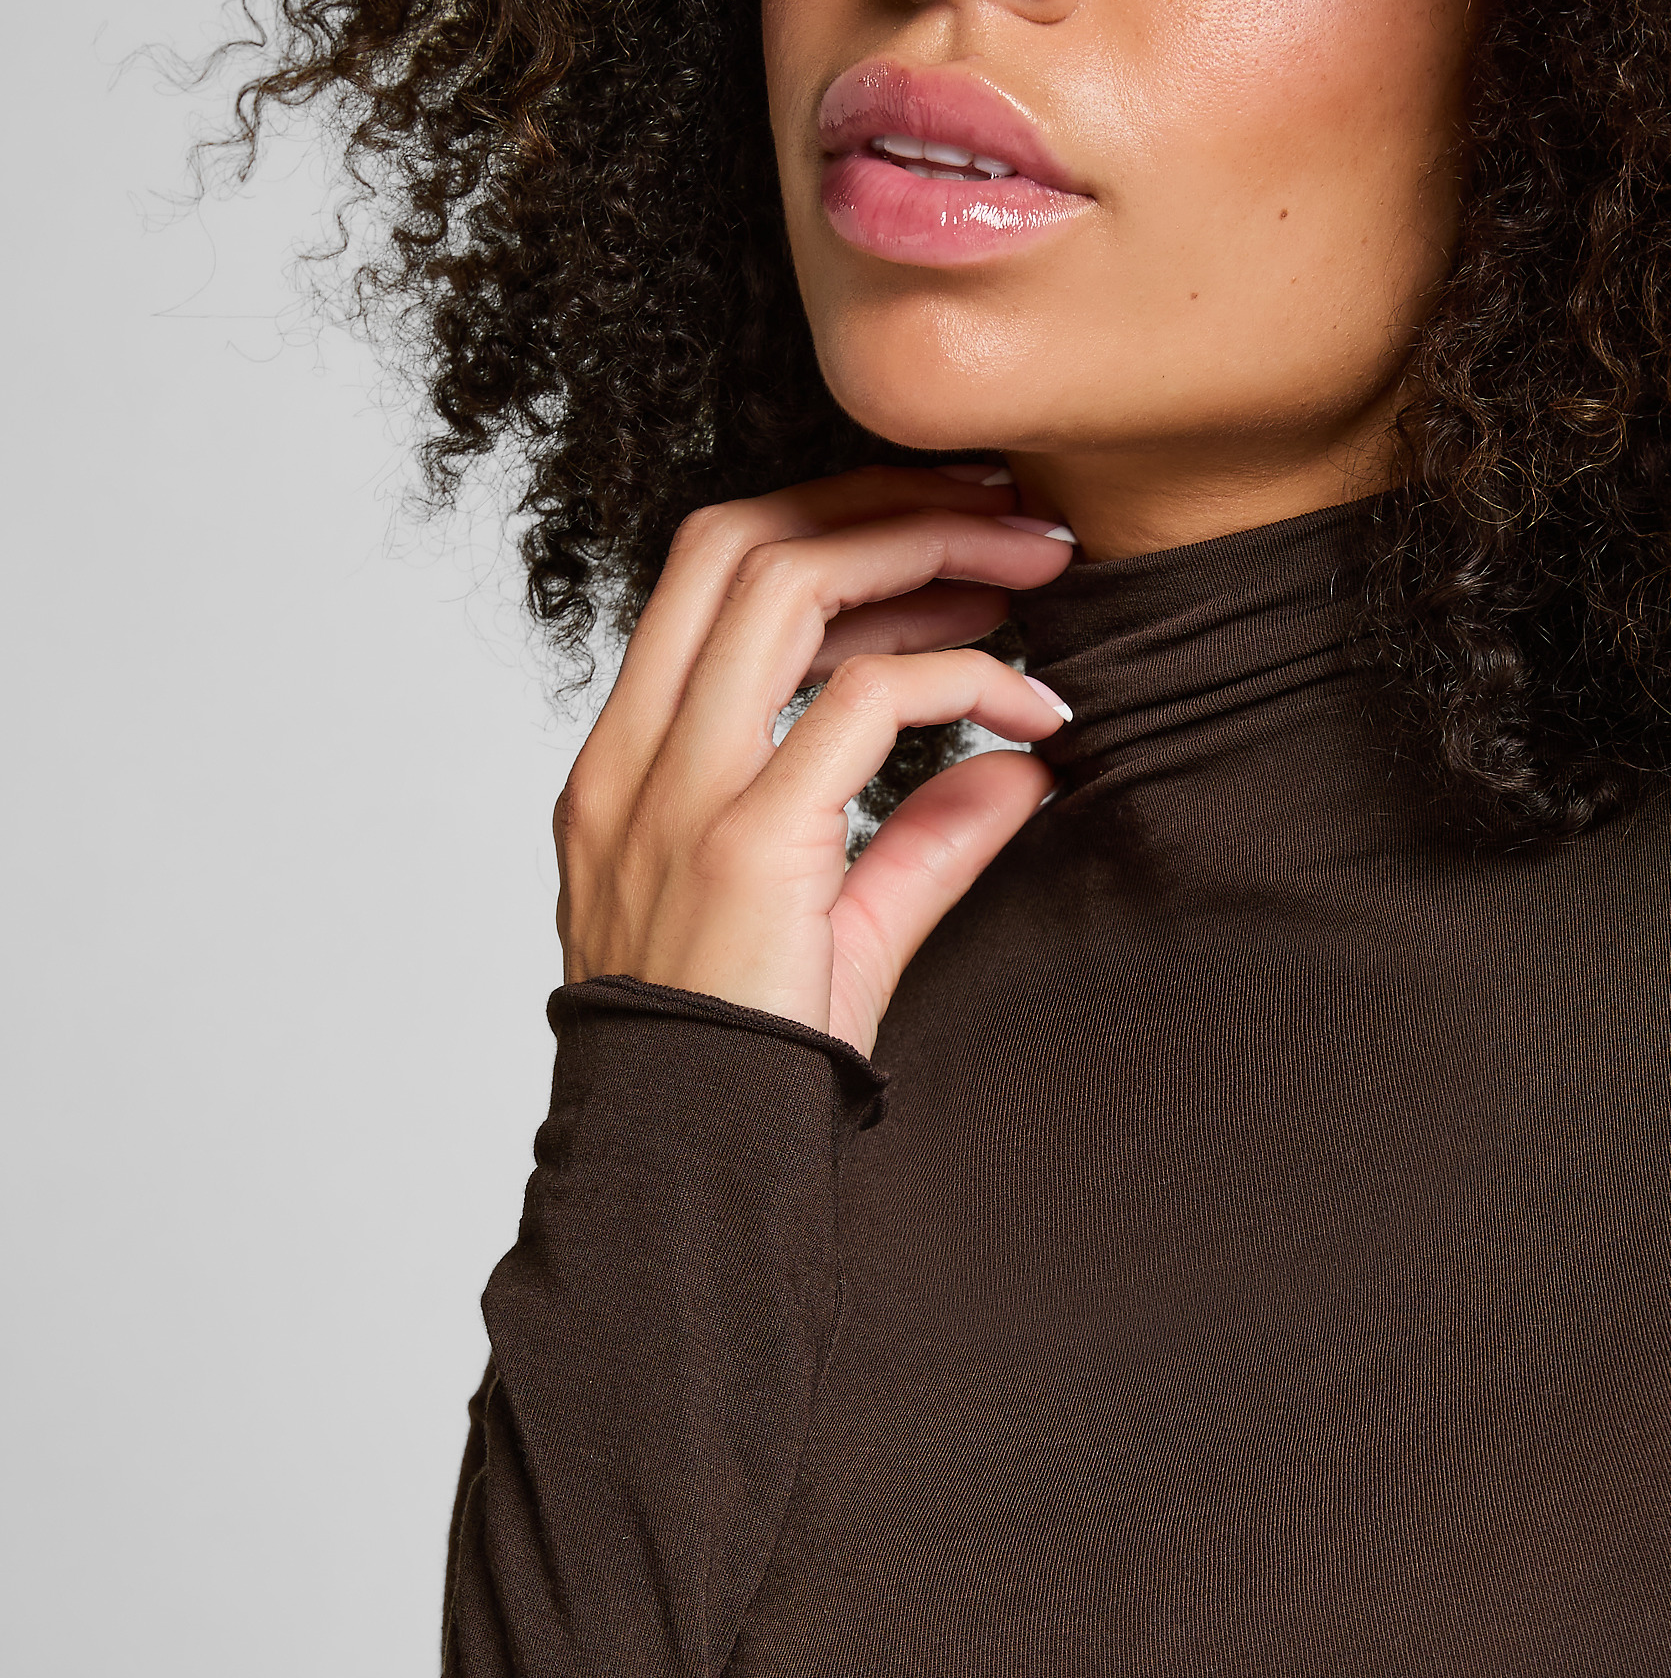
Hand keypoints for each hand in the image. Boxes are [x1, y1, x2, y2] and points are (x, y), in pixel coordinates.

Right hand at [553, 464, 1077, 1051]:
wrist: (688, 1176)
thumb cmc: (746, 1066)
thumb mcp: (843, 931)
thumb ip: (926, 842)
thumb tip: (1024, 769)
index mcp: (629, 766)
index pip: (712, 573)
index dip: (836, 520)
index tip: (947, 527)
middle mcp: (635, 761)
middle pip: (741, 540)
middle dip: (885, 500)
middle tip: (1009, 507)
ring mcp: (677, 796)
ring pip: (789, 585)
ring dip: (928, 552)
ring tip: (1033, 565)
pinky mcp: (744, 844)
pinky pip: (866, 701)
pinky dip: (965, 678)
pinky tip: (1034, 710)